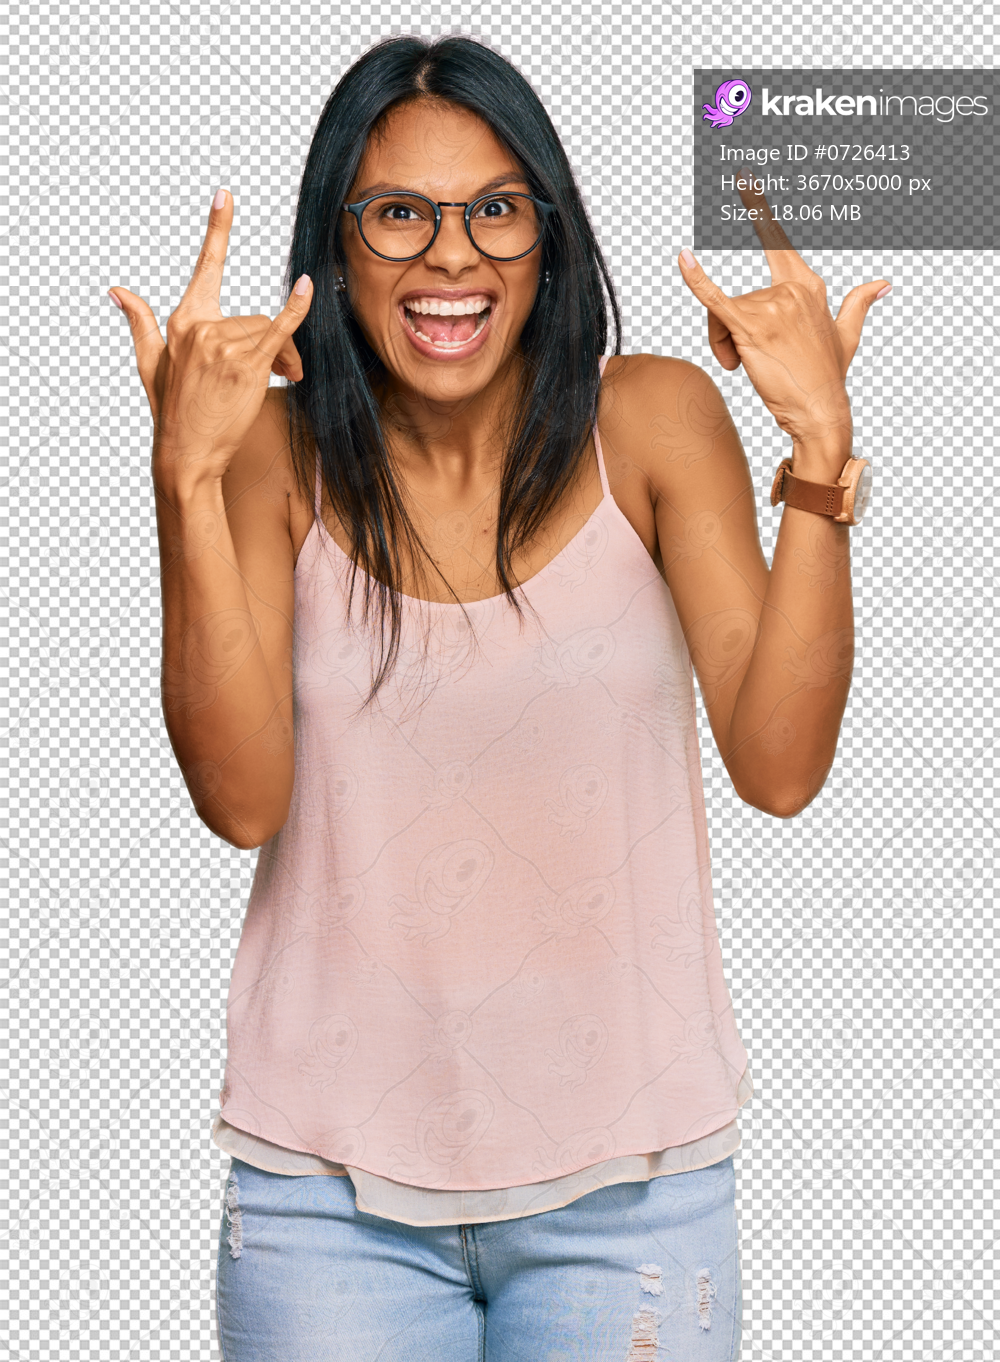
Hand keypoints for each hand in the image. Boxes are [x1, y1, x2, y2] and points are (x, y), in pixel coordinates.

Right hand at [108, 188, 312, 483]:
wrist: (187, 453)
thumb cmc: (171, 411)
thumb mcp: (149, 362)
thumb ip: (140, 321)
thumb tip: (117, 290)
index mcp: (181, 321)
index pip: (206, 268)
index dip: (218, 230)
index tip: (226, 194)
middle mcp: (201, 327)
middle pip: (254, 318)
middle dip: (272, 345)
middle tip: (282, 374)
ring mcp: (222, 345)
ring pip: (269, 334)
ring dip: (283, 358)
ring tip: (282, 381)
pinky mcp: (245, 364)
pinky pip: (279, 328)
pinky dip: (296, 310)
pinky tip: (308, 289)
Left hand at [677, 211, 889, 447]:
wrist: (819, 410)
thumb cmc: (827, 376)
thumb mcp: (846, 333)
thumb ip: (859, 302)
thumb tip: (882, 284)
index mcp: (808, 286)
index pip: (776, 242)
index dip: (758, 209)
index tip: (744, 177)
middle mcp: (791, 289)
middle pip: (737, 298)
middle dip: (730, 331)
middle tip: (744, 359)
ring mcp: (772, 306)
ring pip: (723, 316)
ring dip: (724, 345)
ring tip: (745, 367)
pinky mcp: (752, 327)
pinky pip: (715, 299)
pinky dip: (696, 280)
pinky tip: (683, 259)